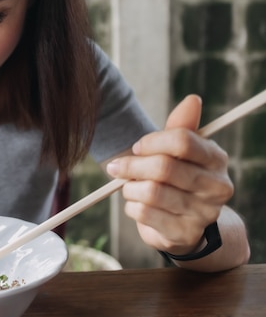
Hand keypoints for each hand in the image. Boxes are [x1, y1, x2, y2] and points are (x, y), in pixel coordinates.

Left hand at [106, 95, 232, 254]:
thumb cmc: (178, 179)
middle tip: (116, 167)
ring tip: (128, 187)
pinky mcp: (183, 233)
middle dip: (132, 165)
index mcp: (216, 159)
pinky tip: (136, 204)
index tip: (137, 147)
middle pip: (163, 167)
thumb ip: (181, 127)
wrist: (186, 224)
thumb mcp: (181, 153)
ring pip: (151, 191)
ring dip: (129, 188)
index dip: (152, 142)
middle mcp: (216, 187)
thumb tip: (192, 99)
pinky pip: (145, 213)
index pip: (183, 141)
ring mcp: (203, 213)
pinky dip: (131, 206)